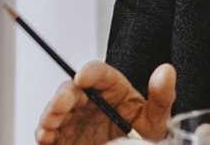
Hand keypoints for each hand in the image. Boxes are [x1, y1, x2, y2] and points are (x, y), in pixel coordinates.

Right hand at [35, 61, 175, 144]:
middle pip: (70, 90)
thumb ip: (161, 96)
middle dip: (63, 95)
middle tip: (62, 103)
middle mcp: (90, 102)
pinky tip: (46, 137)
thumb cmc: (145, 138)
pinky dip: (44, 134)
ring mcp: (74, 120)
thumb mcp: (157, 120)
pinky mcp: (63, 139)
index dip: (89, 72)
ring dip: (49, 114)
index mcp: (112, 91)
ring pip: (54, 110)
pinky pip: (47, 133)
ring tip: (49, 123)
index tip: (83, 78)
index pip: (99, 74)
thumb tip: (166, 71)